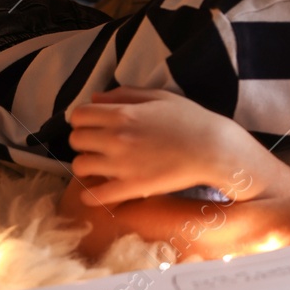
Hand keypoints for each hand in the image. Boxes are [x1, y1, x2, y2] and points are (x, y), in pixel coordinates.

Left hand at [68, 88, 275, 204]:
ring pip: (80, 166)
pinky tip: (100, 190)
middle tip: (100, 145)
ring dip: (88, 165)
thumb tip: (95, 98)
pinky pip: (94, 195)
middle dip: (85, 141)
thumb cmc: (190, 119)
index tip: (95, 125)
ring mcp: (122, 164)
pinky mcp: (131, 187)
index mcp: (123, 113)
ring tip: (102, 166)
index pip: (79, 115)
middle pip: (75, 140)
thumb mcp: (160, 97)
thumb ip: (126, 94)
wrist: (213, 149)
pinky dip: (91, 195)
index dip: (84, 119)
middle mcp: (116, 138)